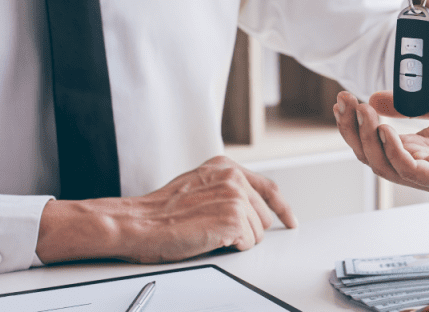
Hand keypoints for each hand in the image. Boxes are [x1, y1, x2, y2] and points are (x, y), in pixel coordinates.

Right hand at [37, 156, 296, 263]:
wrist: (137, 223)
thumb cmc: (160, 212)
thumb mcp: (196, 187)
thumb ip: (223, 189)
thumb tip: (249, 207)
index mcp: (224, 167)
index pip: (268, 188)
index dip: (282, 208)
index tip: (290, 221)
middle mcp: (233, 178)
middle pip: (264, 216)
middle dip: (247, 229)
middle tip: (216, 231)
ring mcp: (235, 197)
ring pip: (257, 233)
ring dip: (236, 239)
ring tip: (208, 233)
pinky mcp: (234, 218)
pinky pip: (247, 244)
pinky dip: (231, 248)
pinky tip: (209, 239)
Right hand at [334, 91, 428, 193]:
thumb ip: (408, 104)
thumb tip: (374, 97)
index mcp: (415, 150)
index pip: (372, 142)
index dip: (354, 123)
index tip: (342, 99)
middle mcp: (417, 166)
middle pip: (369, 156)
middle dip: (351, 131)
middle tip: (344, 104)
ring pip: (383, 165)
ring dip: (367, 138)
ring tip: (362, 111)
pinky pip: (409, 169)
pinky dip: (393, 150)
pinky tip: (385, 129)